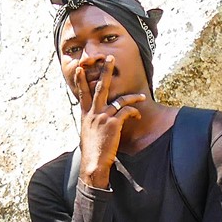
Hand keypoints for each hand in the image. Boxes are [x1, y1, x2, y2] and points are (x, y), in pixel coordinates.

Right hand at [70, 58, 146, 189]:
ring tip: (142, 96)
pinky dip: (134, 112)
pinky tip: (138, 116)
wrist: (93, 164)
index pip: (82, 93)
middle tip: (110, 58)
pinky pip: (127, 112)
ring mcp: (103, 117)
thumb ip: (91, 122)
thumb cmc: (91, 151)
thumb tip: (95, 119)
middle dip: (105, 71)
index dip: (80, 80)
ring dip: (133, 97)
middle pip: (99, 87)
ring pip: (120, 99)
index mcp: (85, 114)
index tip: (80, 68)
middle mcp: (93, 113)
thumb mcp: (87, 133)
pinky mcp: (113, 124)